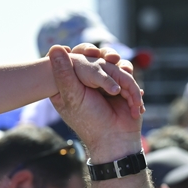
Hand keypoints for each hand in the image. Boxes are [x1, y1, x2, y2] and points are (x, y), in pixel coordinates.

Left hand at [47, 45, 143, 160]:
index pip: (77, 56)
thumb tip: (55, 47)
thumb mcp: (72, 96)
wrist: (114, 140)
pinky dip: (132, 91)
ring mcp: (107, 84)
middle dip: (108, 58)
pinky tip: (131, 106)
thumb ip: (63, 72)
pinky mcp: (123, 88)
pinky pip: (130, 78)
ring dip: (122, 76)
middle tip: (111, 60)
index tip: (91, 55)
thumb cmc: (89, 121)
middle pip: (99, 57)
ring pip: (118, 65)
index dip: (85, 52)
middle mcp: (89, 80)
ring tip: (121, 92)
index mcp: (71, 81)